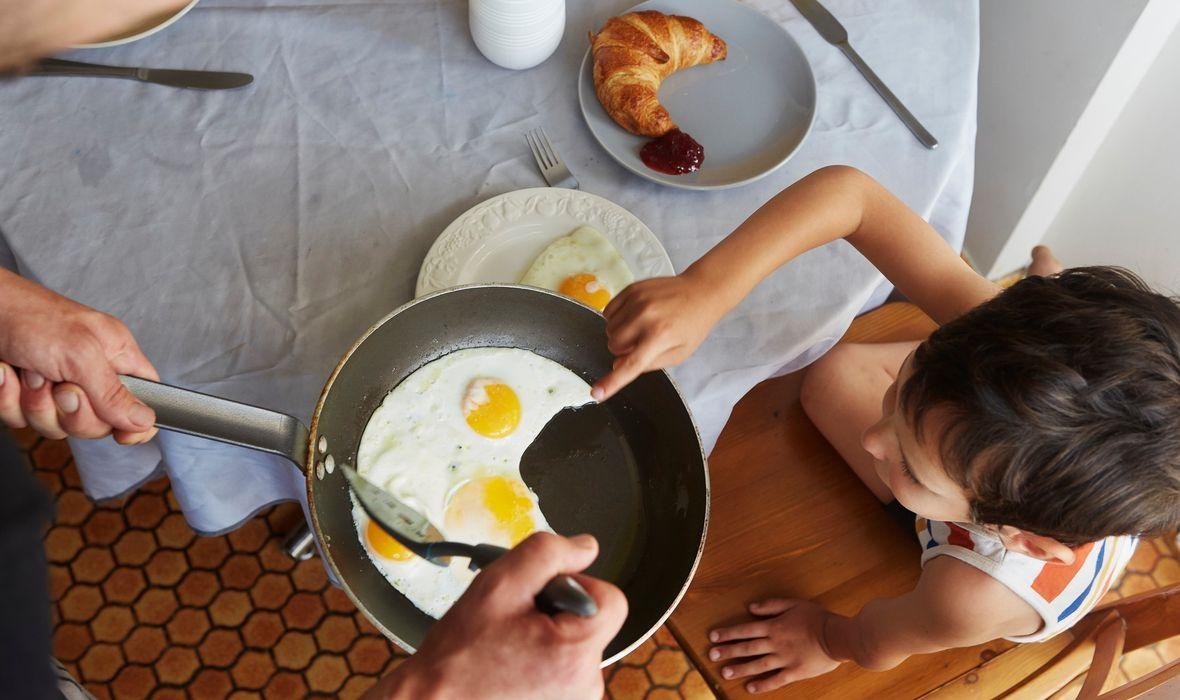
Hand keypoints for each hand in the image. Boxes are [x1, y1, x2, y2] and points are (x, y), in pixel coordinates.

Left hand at [0, 270, 157, 442]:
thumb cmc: (33, 317)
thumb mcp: (81, 355)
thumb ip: (113, 392)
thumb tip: (144, 421)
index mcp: (117, 359)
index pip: (146, 400)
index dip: (138, 423)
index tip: (122, 435)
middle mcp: (91, 377)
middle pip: (98, 425)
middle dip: (71, 411)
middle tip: (60, 384)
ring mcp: (57, 389)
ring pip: (56, 427)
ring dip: (34, 402)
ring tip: (30, 369)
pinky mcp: (25, 396)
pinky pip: (21, 420)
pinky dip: (8, 398)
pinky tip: (8, 372)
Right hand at [369, 532, 627, 699]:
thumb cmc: (458, 656)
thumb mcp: (499, 585)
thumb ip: (548, 553)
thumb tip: (585, 547)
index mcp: (578, 653)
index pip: (611, 599)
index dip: (575, 584)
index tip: (540, 593)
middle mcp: (587, 685)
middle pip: (592, 622)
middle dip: (556, 611)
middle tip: (514, 620)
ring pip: (576, 645)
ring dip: (547, 636)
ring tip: (507, 645)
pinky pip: (566, 670)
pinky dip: (543, 660)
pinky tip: (511, 664)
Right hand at [592, 272, 730, 400]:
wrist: (701, 292)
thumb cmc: (692, 325)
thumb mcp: (678, 354)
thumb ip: (648, 364)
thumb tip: (618, 366)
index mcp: (660, 337)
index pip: (630, 364)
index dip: (612, 382)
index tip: (597, 393)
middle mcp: (646, 317)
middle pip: (613, 345)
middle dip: (622, 349)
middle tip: (641, 343)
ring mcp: (637, 300)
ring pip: (608, 328)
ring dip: (619, 333)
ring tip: (640, 328)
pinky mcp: (631, 289)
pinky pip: (608, 311)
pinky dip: (616, 318)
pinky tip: (632, 317)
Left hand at [708, 598, 840, 693]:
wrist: (837, 636)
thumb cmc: (817, 618)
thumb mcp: (794, 604)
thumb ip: (771, 606)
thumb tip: (751, 607)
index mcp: (774, 626)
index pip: (745, 630)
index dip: (728, 633)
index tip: (713, 637)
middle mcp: (776, 643)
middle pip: (747, 647)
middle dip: (728, 651)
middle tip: (712, 655)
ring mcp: (785, 659)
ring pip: (757, 665)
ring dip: (740, 668)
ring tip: (724, 672)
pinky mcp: (795, 672)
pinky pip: (776, 680)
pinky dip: (763, 685)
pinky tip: (751, 688)